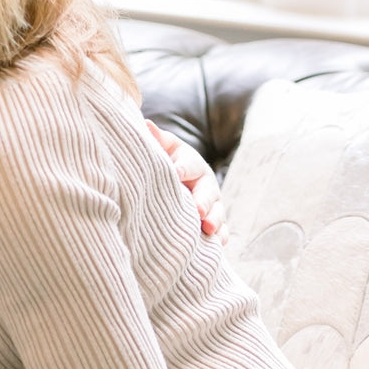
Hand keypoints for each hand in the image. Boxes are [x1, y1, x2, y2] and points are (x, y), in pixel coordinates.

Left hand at [145, 120, 227, 242]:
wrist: (181, 178)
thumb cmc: (169, 162)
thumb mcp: (165, 149)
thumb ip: (158, 139)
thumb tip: (146, 124)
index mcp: (192, 164)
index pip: (189, 164)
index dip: (183, 169)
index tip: (176, 173)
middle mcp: (206, 184)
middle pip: (208, 191)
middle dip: (204, 200)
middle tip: (198, 210)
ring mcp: (213, 204)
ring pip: (218, 212)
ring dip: (215, 220)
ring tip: (208, 229)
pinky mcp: (215, 221)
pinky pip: (222, 231)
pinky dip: (220, 238)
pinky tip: (216, 245)